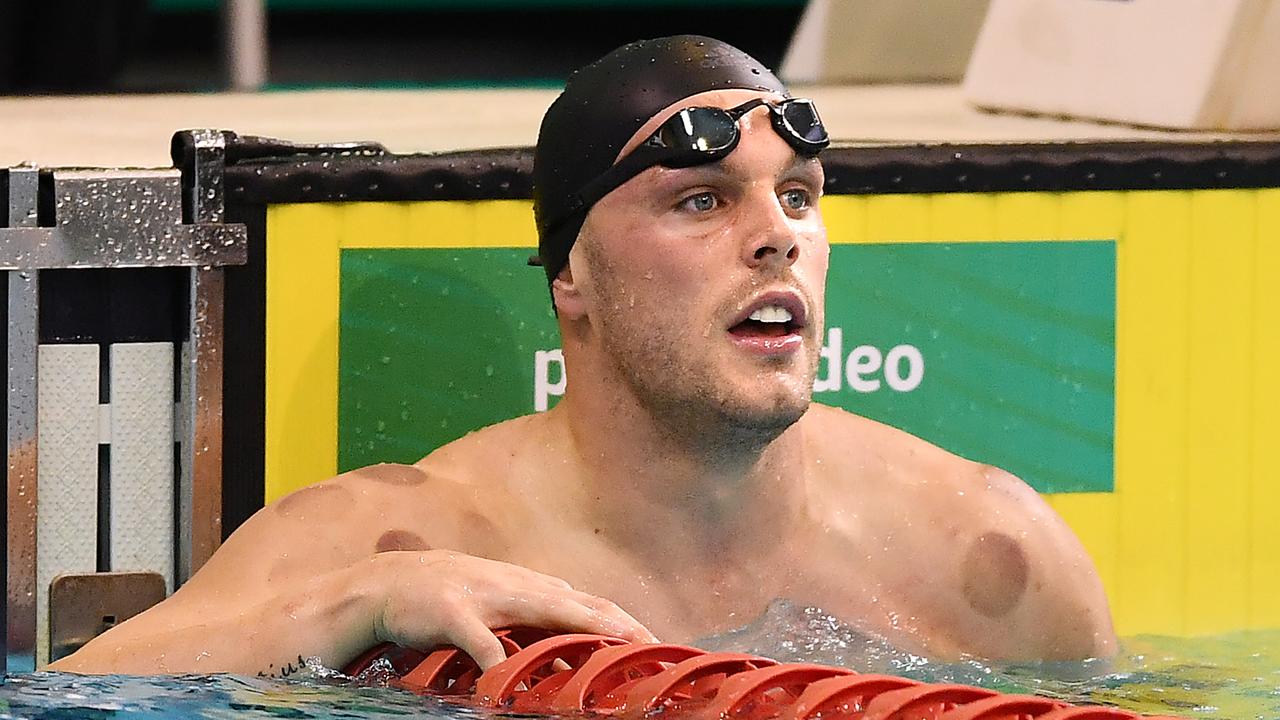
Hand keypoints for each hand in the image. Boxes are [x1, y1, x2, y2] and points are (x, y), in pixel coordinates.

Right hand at [366, 549, 656, 668]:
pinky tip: (511, 682)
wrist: (386, 583)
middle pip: (576, 604)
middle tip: (650, 644)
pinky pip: (481, 641)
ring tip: (612, 649)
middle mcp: (515, 586)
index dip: (621, 619)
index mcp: (527, 586)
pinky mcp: (452, 614)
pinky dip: (498, 662)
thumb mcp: (495, 606)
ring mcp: (485, 597)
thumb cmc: (446, 598)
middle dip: (616, 623)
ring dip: (579, 630)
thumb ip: (532, 625)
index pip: (586, 602)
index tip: (654, 639)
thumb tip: (572, 652)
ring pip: (543, 611)